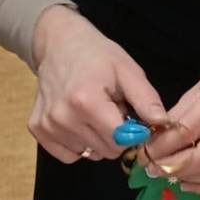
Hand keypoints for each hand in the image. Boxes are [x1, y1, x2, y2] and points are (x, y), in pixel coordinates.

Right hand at [29, 5, 167, 162]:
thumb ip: (146, 99)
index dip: (132, 132)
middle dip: (115, 135)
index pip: (120, 141)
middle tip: (110, 109)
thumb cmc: (97, 55)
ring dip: (97, 138)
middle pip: (106, 151)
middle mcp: (63, 117)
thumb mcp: (128, 70)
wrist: (59, 43)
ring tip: (93, 112)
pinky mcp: (38, 130)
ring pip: (89, 154)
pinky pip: (68, 155)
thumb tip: (162, 124)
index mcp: (87, 102)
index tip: (130, 116)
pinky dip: (78, 144)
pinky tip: (78, 121)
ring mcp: (48, 125)